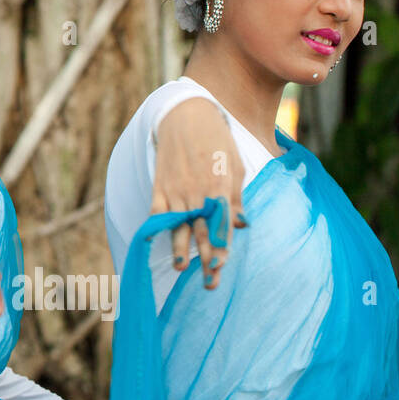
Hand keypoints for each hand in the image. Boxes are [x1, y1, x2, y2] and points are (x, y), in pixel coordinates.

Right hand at [152, 97, 246, 288]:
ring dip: (179, 249)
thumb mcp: (236, 167)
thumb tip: (240, 226)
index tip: (222, 267)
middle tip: (210, 282)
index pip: (222, 226)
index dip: (222, 249)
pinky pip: (158, 213)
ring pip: (178, 226)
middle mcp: (197, 193)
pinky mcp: (160, 186)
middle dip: (206, 259)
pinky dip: (157, 228)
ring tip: (181, 269)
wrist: (186, 116)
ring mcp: (176, 190)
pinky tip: (158, 242)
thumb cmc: (218, 142)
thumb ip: (236, 199)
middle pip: (202, 232)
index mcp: (220, 189)